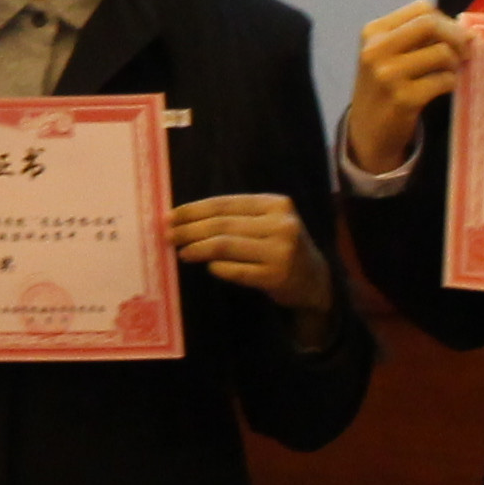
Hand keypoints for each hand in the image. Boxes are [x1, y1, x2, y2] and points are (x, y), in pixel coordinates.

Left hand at [172, 191, 331, 314]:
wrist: (315, 280)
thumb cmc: (281, 247)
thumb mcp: (268, 223)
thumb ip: (237, 218)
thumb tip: (185, 218)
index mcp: (276, 204)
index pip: (225, 203)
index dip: (194, 210)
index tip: (170, 216)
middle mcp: (281, 224)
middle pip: (223, 224)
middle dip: (190, 229)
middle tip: (168, 235)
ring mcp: (280, 251)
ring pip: (226, 245)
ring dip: (198, 248)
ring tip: (181, 252)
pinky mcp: (277, 276)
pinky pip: (237, 271)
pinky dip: (218, 268)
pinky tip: (207, 267)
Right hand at [345, 2, 464, 175]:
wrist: (367, 132)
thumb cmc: (383, 89)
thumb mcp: (385, 55)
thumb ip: (414, 37)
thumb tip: (464, 29)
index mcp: (373, 32)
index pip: (421, 9)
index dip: (445, 20)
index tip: (455, 35)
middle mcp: (377, 49)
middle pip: (430, 24)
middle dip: (456, 36)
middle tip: (466, 51)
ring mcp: (389, 74)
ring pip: (442, 53)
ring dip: (454, 64)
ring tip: (449, 73)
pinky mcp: (404, 98)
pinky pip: (444, 81)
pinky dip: (451, 83)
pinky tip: (443, 89)